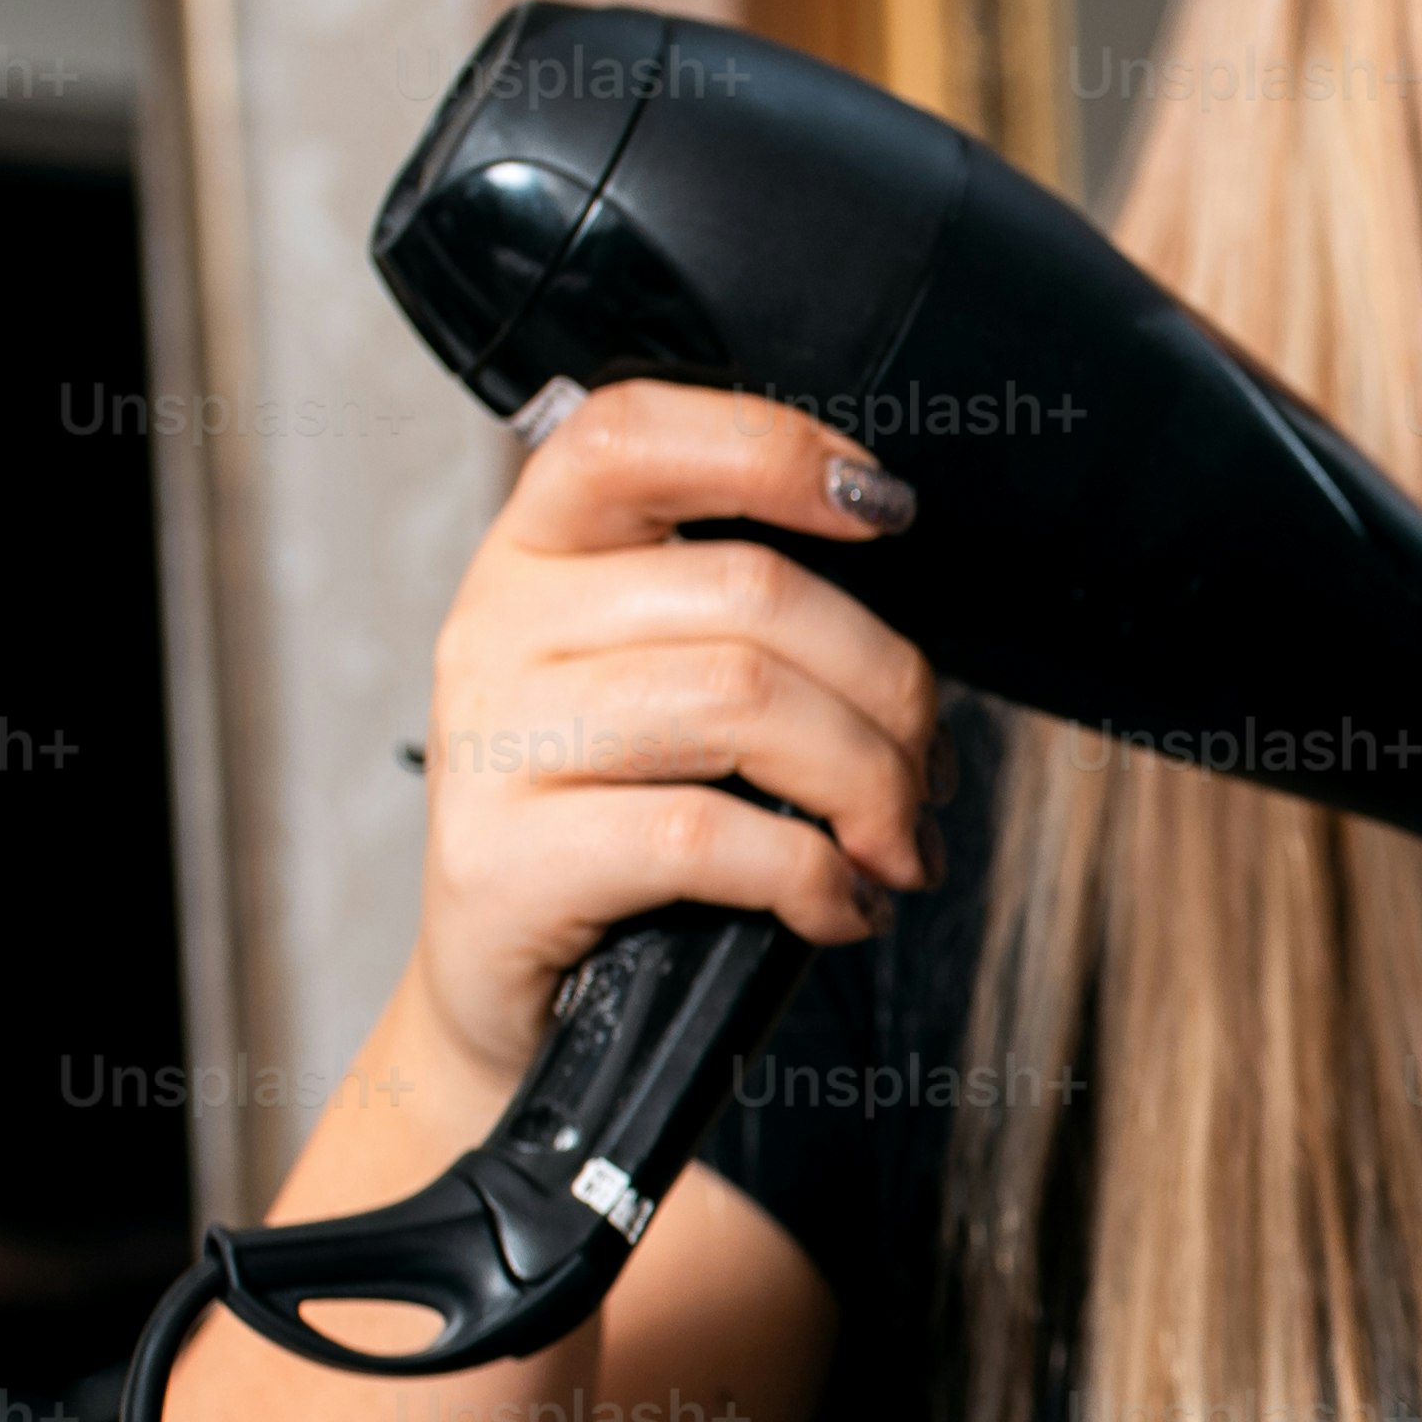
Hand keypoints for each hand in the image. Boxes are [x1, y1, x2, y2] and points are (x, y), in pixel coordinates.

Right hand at [408, 379, 944, 1102]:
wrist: (512, 988)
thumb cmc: (616, 828)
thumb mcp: (663, 693)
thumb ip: (747, 630)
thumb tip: (915, 667)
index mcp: (540, 552)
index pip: (633, 433)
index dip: (772, 447)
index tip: (884, 508)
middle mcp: (501, 623)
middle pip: (748, 592)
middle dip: (886, 688)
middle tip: (926, 775)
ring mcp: (495, 737)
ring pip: (742, 701)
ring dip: (866, 784)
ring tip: (894, 847)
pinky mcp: (508, 854)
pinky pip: (707, 834)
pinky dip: (811, 878)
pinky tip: (837, 907)